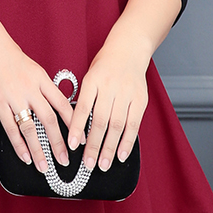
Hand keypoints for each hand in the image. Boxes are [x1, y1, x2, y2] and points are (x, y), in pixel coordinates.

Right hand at [0, 31, 74, 171]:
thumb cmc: (13, 59)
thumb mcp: (36, 70)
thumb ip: (46, 89)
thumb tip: (59, 109)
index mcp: (42, 80)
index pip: (63, 105)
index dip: (74, 124)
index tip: (81, 139)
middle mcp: (30, 89)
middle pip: (49, 120)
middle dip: (59, 143)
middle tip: (65, 160)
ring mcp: (14, 97)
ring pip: (30, 128)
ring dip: (39, 150)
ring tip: (45, 167)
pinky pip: (11, 128)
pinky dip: (19, 145)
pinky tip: (25, 157)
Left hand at [66, 39, 149, 172]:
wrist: (129, 48)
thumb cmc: (105, 65)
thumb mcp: (89, 75)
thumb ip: (85, 98)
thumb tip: (76, 129)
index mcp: (93, 80)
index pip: (83, 107)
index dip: (77, 128)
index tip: (72, 146)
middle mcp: (110, 86)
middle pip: (101, 120)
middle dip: (94, 145)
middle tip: (87, 164)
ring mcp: (127, 93)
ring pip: (117, 125)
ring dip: (110, 148)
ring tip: (103, 164)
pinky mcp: (141, 99)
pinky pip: (134, 124)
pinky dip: (127, 141)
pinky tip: (121, 154)